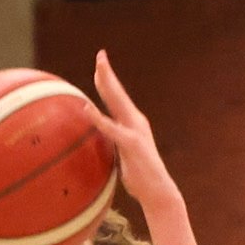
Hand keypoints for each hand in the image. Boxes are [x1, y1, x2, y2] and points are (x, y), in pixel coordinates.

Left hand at [87, 53, 182, 211]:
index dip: (107, 80)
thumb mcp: (122, 155)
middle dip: (108, 72)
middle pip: (117, 93)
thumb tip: (97, 140)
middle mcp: (135, 121)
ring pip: (118, 103)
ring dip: (107, 84)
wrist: (157, 190)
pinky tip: (87, 108)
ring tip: (98, 69)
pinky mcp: (132, 144)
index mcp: (131, 123)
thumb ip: (113, 143)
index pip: (116, 97)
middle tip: (100, 54)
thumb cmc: (138, 176)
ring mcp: (135, 131)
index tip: (99, 64)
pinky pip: (112, 129)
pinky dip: (99, 118)